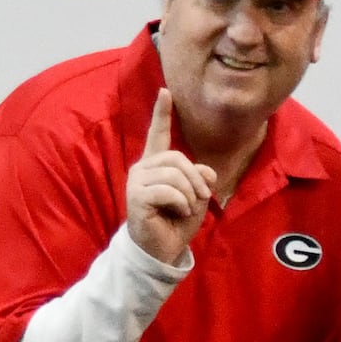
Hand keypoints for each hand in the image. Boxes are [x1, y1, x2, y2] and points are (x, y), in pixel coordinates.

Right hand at [123, 91, 223, 266]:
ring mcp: (136, 182)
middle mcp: (143, 168)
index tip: (165, 91)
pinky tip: (177, 213)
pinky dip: (182, 203)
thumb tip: (205, 172)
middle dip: (196, 179)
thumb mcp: (197, 197)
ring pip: (174, 174)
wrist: (162, 250)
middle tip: (201, 198)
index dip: (162, 113)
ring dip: (190, 195)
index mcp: (156, 165)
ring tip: (186, 208)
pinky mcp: (136, 197)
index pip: (158, 134)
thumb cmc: (177, 223)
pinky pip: (169, 191)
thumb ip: (201, 179)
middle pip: (177, 158)